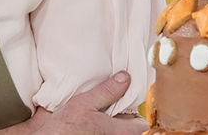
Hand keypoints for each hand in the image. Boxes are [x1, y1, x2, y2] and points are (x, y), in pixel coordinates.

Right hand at [27, 72, 146, 134]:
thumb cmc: (65, 128)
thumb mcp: (85, 103)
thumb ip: (107, 91)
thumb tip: (125, 78)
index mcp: (119, 131)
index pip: (142, 124)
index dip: (139, 112)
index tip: (132, 99)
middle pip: (130, 127)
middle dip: (125, 114)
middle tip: (116, 100)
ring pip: (117, 128)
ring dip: (112, 119)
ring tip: (102, 107)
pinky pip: (105, 130)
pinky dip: (101, 124)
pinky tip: (92, 117)